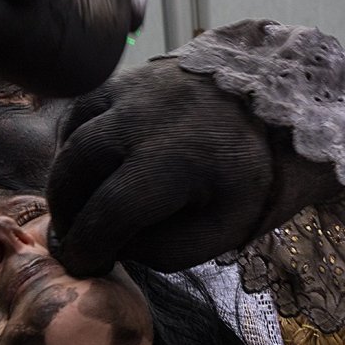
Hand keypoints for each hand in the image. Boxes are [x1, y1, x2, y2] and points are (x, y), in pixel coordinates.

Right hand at [47, 53, 339, 275]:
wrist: (280, 109)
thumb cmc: (253, 178)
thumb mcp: (224, 231)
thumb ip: (167, 250)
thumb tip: (118, 245)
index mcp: (176, 162)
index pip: (110, 211)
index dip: (89, 246)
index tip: (85, 267)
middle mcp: (144, 119)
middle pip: (77, 167)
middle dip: (66, 212)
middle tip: (72, 240)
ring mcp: (134, 91)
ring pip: (73, 134)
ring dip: (64, 177)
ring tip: (74, 207)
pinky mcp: (131, 78)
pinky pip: (83, 108)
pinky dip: (72, 140)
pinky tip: (83, 166)